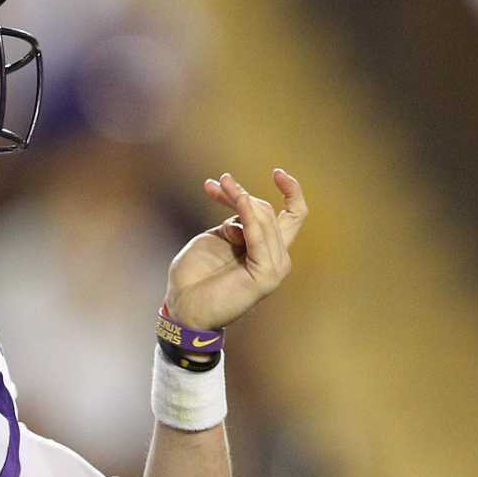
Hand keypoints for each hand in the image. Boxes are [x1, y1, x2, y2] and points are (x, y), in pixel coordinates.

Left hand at [164, 169, 306, 331]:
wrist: (183, 306)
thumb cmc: (196, 274)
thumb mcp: (218, 237)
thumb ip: (237, 221)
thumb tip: (245, 205)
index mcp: (267, 248)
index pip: (294, 215)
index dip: (292, 190)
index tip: (277, 171)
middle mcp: (276, 257)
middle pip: (269, 211)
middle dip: (240, 193)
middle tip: (215, 184)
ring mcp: (274, 267)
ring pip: (265, 219)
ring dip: (241, 198)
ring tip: (219, 186)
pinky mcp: (266, 276)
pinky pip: (259, 237)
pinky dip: (249, 215)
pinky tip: (238, 199)